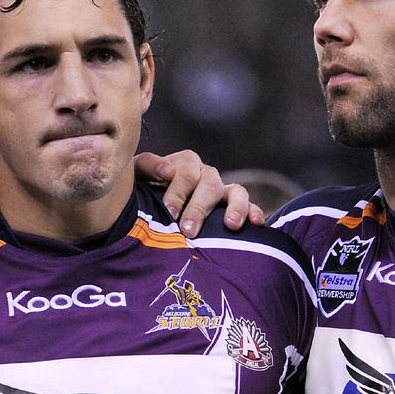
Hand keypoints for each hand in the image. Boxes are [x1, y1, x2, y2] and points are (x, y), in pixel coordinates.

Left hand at [135, 151, 262, 236]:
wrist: (147, 207)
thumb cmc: (141, 191)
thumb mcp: (137, 176)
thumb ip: (147, 166)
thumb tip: (168, 171)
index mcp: (184, 163)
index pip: (186, 171)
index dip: (178, 190)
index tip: (169, 211)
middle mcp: (206, 174)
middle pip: (209, 184)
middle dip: (199, 207)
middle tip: (188, 230)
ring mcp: (222, 190)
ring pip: (236, 191)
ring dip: (234, 207)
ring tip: (231, 225)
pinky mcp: (234, 207)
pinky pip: (250, 206)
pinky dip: (255, 212)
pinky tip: (257, 223)